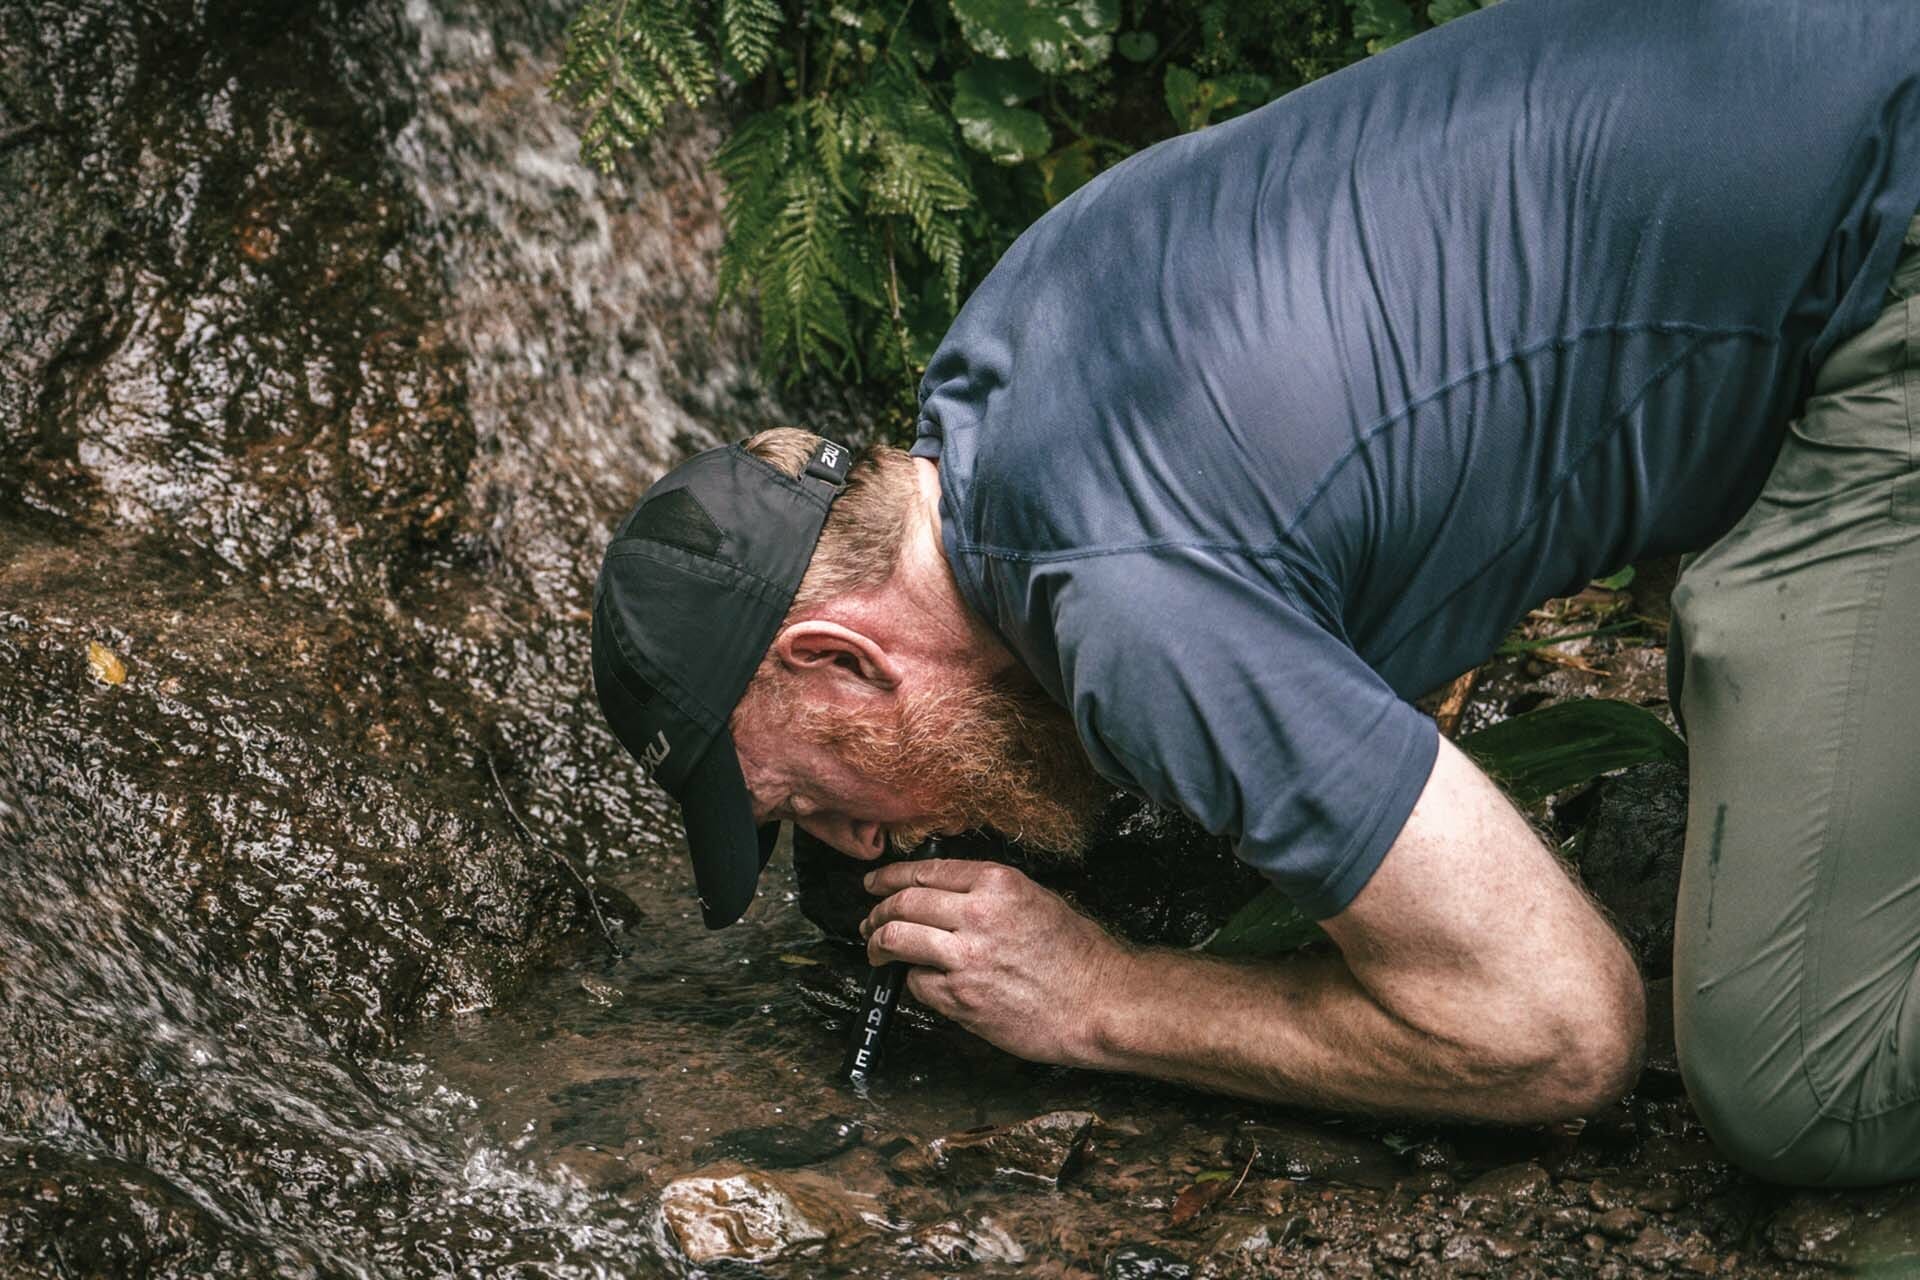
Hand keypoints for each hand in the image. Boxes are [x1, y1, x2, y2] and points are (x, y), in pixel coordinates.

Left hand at [860, 859, 1127, 1065]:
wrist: (1100, 1003)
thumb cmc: (1079, 956)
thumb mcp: (1035, 900)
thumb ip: (988, 894)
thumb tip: (943, 898)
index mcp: (997, 882)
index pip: (925, 871)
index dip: (890, 878)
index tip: (875, 883)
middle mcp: (976, 913)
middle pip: (903, 903)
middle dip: (877, 912)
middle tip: (870, 921)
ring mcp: (965, 957)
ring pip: (896, 940)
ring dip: (878, 945)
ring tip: (876, 951)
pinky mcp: (961, 997)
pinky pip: (918, 983)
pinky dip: (915, 982)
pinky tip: (925, 983)